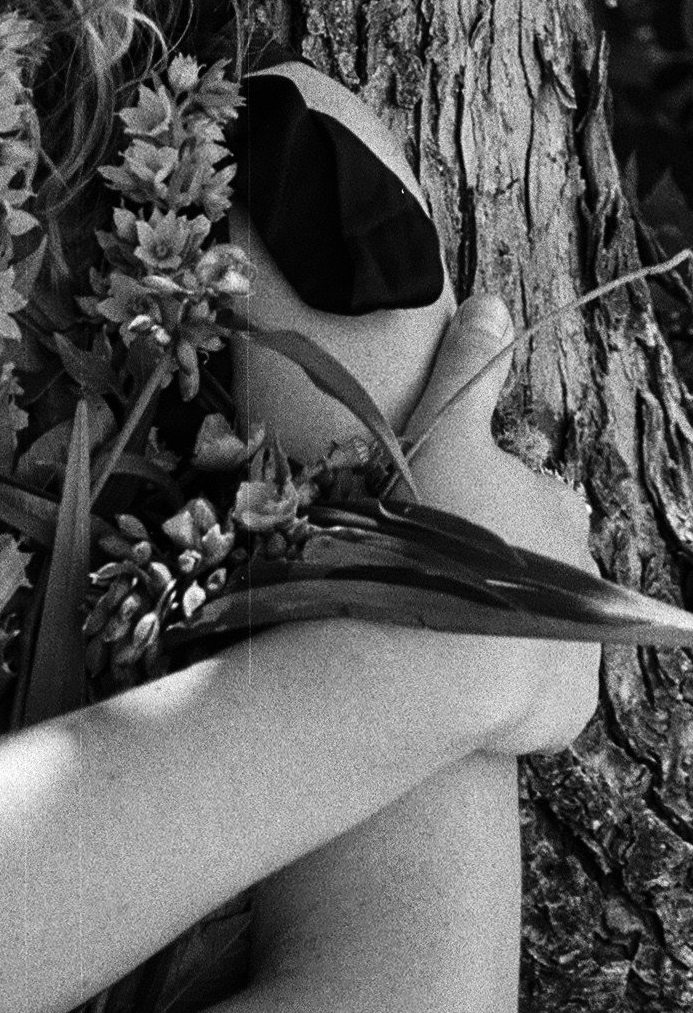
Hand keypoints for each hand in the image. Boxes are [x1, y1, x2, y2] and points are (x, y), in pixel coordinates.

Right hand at [402, 293, 600, 756]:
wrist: (445, 663)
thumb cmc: (435, 540)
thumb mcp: (441, 439)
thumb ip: (466, 375)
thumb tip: (493, 303)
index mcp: (554, 508)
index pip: (523, 499)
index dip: (475, 509)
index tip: (433, 524)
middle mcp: (586, 574)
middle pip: (538, 567)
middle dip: (495, 573)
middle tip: (428, 582)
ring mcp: (583, 644)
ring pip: (540, 629)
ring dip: (498, 631)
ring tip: (434, 637)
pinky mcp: (570, 709)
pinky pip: (536, 692)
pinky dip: (505, 691)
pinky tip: (454, 685)